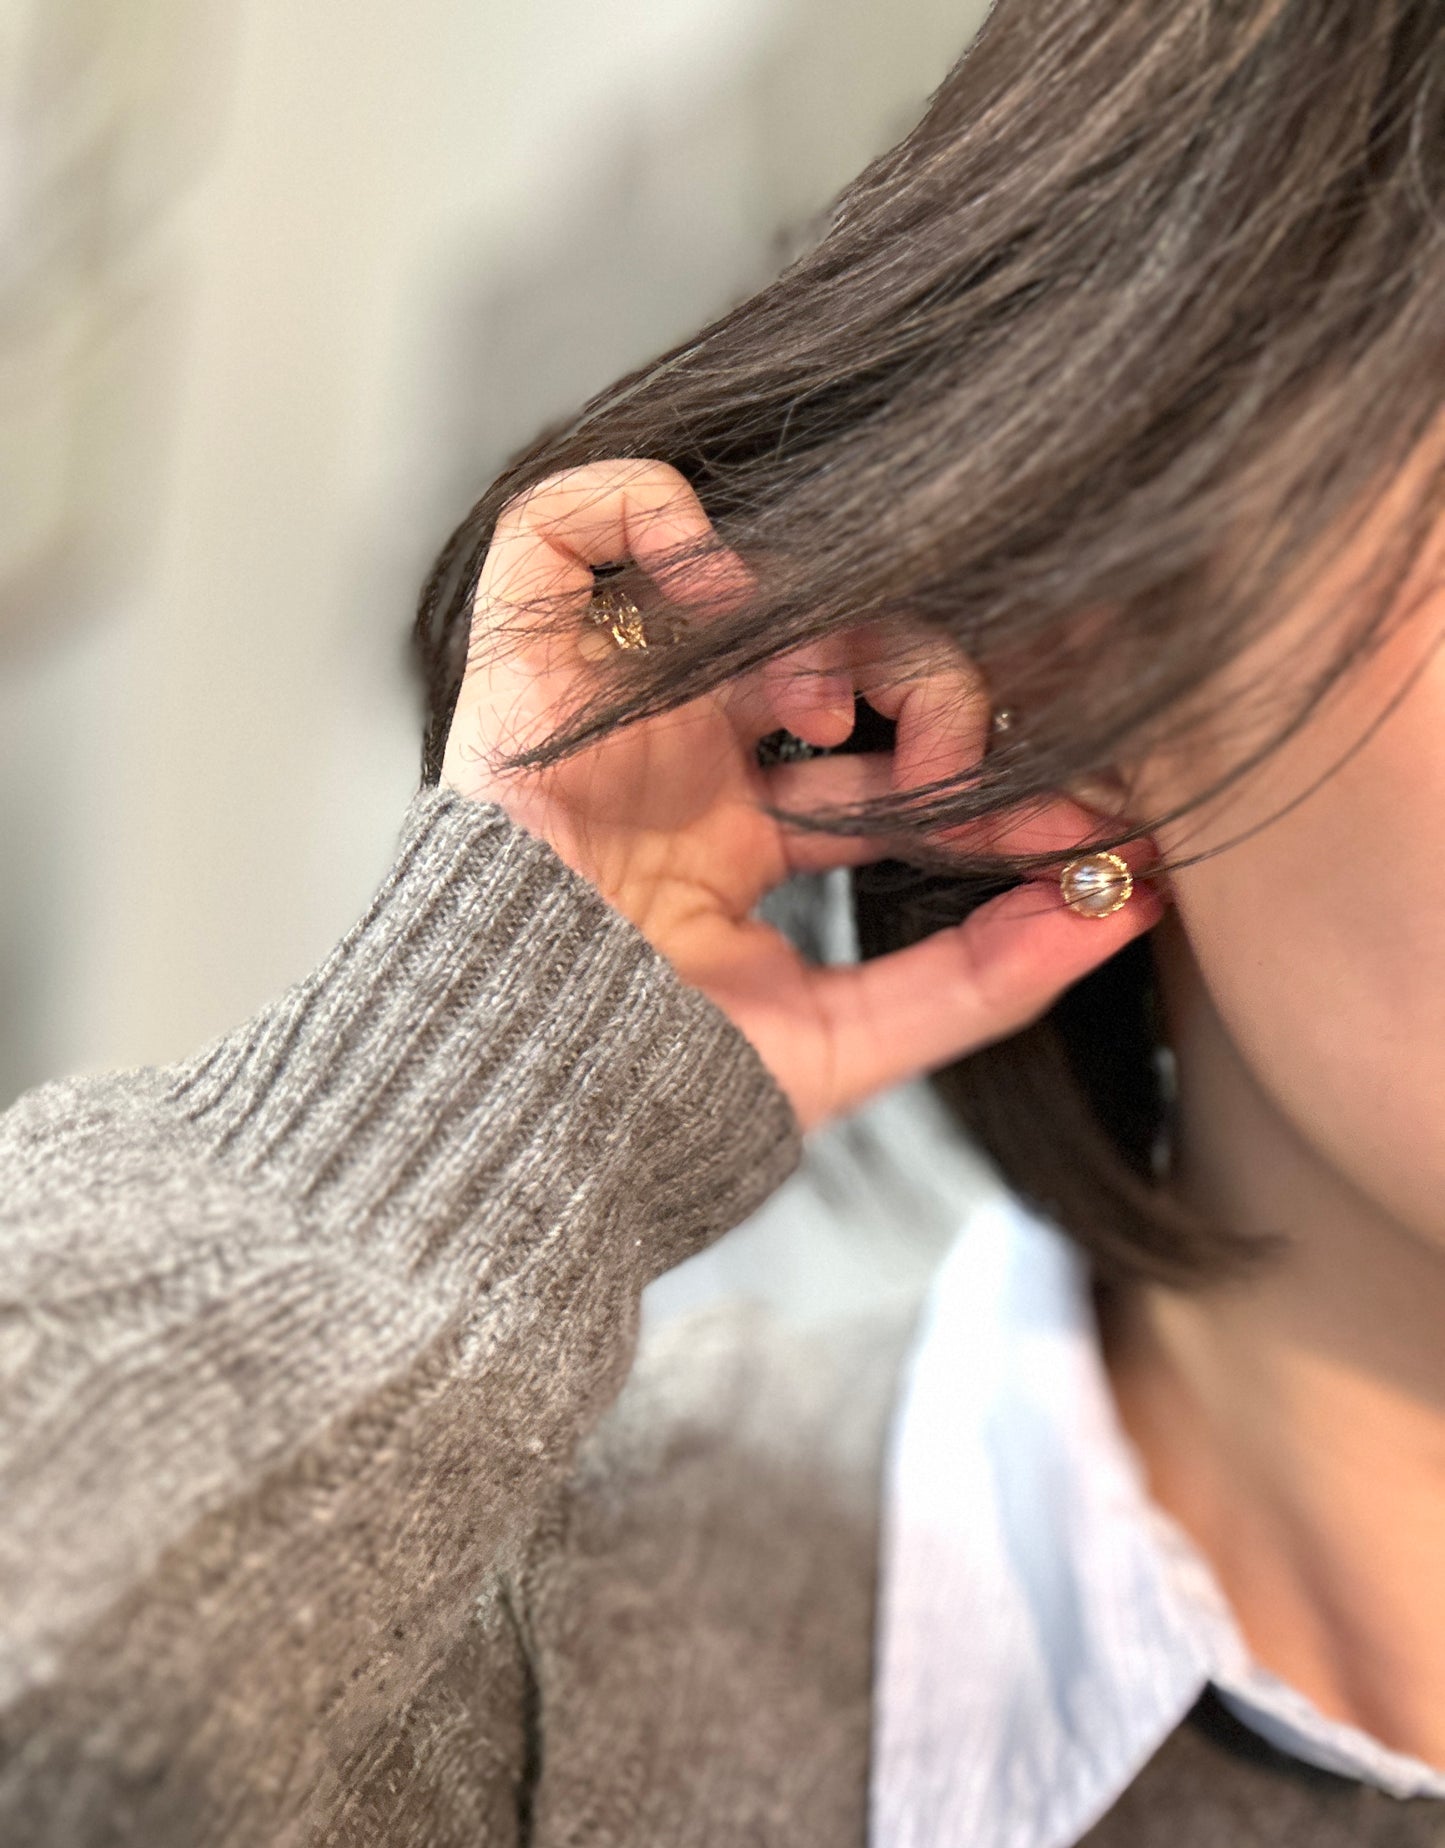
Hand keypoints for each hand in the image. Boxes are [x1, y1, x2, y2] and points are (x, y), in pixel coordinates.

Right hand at [441, 458, 1161, 1131]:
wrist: (518, 1107)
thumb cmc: (659, 1093)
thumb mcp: (852, 1039)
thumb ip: (988, 977)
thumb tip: (1131, 907)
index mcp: (738, 845)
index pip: (889, 773)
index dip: (987, 782)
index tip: (1081, 815)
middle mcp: (676, 766)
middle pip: (837, 663)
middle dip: (930, 694)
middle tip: (957, 755)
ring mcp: (606, 714)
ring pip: (741, 592)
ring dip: (827, 623)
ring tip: (833, 706)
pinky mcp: (522, 669)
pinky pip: (560, 529)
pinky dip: (645, 512)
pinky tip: (724, 592)